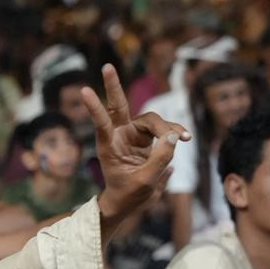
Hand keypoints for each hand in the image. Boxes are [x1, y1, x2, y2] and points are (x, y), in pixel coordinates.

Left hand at [83, 64, 189, 226]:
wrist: (129, 202)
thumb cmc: (129, 195)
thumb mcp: (145, 182)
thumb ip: (159, 158)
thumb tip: (172, 135)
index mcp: (108, 147)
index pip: (101, 123)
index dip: (94, 107)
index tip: (84, 90)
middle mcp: (118, 136)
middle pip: (117, 106)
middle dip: (113, 86)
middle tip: (106, 66)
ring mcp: (132, 135)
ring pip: (151, 120)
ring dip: (167, 126)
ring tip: (185, 138)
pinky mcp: (146, 138)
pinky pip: (162, 128)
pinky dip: (174, 131)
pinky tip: (184, 138)